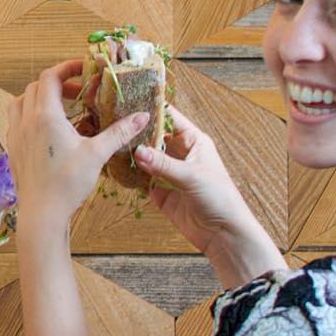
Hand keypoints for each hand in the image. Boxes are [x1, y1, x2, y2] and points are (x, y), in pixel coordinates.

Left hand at [6, 58, 151, 228]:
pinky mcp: (13, 148)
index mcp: (45, 115)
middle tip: (79, 93)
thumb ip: (119, 132)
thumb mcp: (97, 154)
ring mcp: (16, 134)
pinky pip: (16, 120)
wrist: (42, 213)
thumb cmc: (67, 183)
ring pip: (21, 101)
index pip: (51, 76)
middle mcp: (26, 120)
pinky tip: (47, 130)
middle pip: (36, 86)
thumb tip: (141, 116)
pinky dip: (30, 115)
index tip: (84, 69)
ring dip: (39, 97)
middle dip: (58, 84)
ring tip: (61, 108)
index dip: (67, 68)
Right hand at [132, 104, 282, 286]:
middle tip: (115, 125)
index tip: (132, 101)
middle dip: (138, 133)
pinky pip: (143, 180)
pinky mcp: (162, 193)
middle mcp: (181, 155)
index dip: (154, 110)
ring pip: (147, 158)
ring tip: (112, 145)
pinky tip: (117, 169)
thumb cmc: (219, 198)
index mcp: (194, 142)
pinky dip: (132, 176)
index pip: (171, 119)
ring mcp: (170, 173)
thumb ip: (163, 164)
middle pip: (155, 138)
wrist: (223, 234)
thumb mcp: (191, 176)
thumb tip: (137, 151)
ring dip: (132, 154)